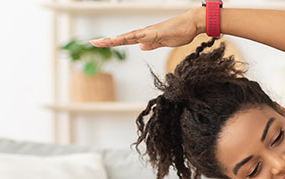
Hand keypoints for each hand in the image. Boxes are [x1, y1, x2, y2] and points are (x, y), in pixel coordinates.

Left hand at [88, 10, 202, 51]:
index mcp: (145, 37)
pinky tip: (121, 40)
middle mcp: (144, 33)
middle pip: (123, 38)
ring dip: (114, 39)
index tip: (101, 43)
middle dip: (108, 41)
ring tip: (101, 42)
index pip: (126, 40)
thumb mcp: (163, 43)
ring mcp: (149, 32)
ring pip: (128, 36)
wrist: (191, 24)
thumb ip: (152, 45)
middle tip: (93, 43)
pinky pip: (139, 36)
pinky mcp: (155, 32)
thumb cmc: (180, 32)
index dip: (113, 42)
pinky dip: (129, 38)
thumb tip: (141, 47)